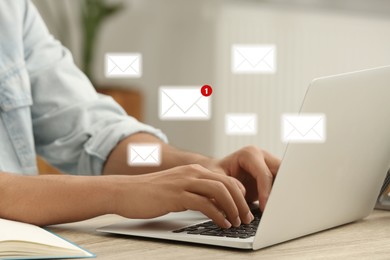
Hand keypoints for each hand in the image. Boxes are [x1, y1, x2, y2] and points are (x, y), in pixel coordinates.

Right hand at [112, 164, 254, 227]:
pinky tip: (222, 224)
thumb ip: (196, 192)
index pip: (225, 178)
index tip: (245, 207)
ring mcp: (184, 182)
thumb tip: (215, 205)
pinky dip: (217, 215)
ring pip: (219, 191)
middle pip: (227, 183)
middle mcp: (192, 173)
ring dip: (232, 208)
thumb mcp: (178, 189)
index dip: (240, 193)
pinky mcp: (176, 195)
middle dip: (241, 201)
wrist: (125, 191)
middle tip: (247, 217)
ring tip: (237, 222)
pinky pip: (204, 203)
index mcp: (194, 170)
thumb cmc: (151, 193)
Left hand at [211, 146, 280, 210]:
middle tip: (277, 209)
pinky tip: (276, 208)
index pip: (264, 174)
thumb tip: (241, 195)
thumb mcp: (216, 177)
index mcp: (250, 154)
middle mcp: (263, 156)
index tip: (265, 208)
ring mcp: (270, 164)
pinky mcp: (273, 175)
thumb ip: (228, 184)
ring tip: (278, 210)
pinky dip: (280, 196)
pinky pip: (282, 185)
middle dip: (280, 191)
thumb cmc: (215, 172)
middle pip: (280, 173)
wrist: (217, 172)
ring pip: (285, 178)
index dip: (266, 192)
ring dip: (282, 193)